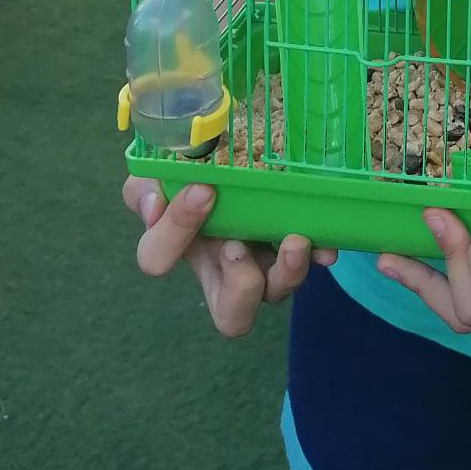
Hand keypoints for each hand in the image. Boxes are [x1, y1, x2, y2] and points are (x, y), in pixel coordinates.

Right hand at [123, 178, 335, 337]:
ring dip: (286, 273)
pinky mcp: (296, 248)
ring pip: (276, 293)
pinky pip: (312, 263)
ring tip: (293, 240)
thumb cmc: (194, 170)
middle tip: (237, 246)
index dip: (174, 231)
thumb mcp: (160, 173)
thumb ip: (145, 187)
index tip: (201, 190)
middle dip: (239, 288)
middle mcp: (222, 269)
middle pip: (231, 316)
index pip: (157, 259)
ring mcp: (263, 263)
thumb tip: (155, 206)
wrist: (237, 153)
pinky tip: (325, 245)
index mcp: (179, 247)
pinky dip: (319, 255)